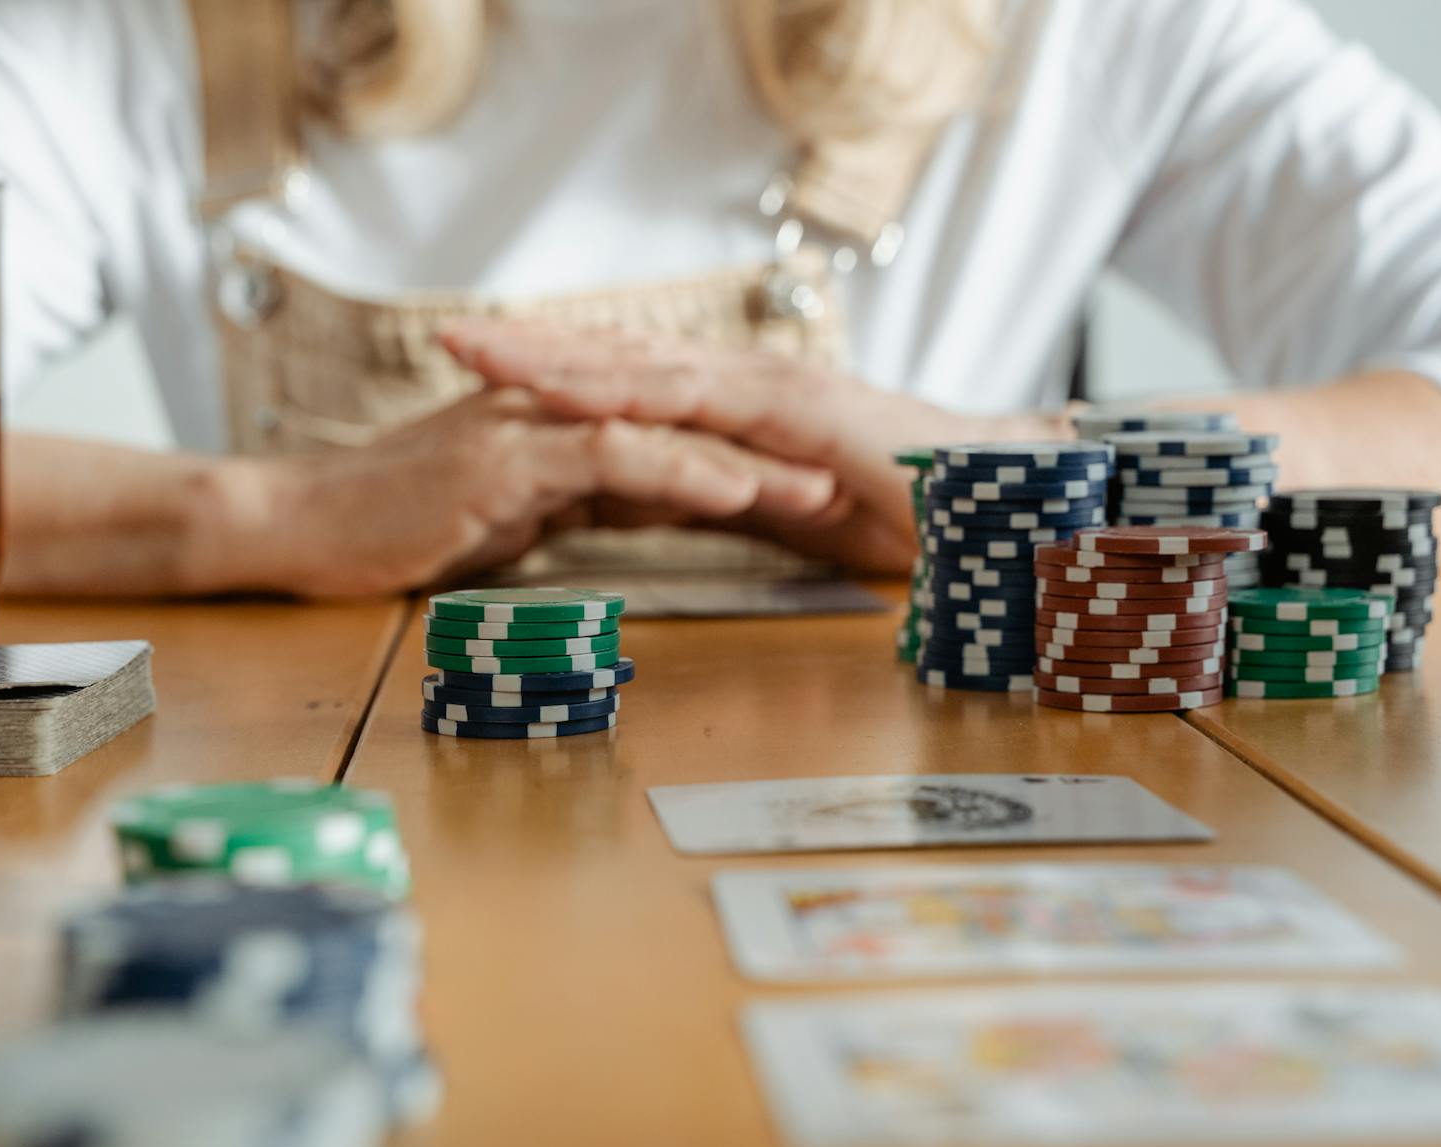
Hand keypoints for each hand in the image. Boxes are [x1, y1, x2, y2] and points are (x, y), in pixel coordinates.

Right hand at [211, 388, 838, 596]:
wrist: (298, 526)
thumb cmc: (391, 529)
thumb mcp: (504, 518)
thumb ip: (572, 503)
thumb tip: (635, 511)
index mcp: (556, 423)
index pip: (670, 435)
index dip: (746, 459)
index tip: (815, 490)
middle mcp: (552, 410)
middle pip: (684, 424)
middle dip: (771, 455)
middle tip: (849, 484)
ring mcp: (530, 426)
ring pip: (662, 432)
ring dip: (747, 463)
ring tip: (819, 492)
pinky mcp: (507, 457)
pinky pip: (611, 457)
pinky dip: (678, 471)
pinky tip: (735, 491)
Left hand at [441, 319, 944, 570]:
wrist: (987, 507)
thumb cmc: (898, 515)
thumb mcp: (788, 513)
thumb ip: (733, 499)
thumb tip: (678, 507)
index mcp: (732, 410)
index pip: (628, 384)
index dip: (557, 372)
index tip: (486, 369)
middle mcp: (739, 385)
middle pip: (617, 360)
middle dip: (533, 348)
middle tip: (453, 338)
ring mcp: (761, 390)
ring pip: (638, 366)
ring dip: (556, 356)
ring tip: (483, 349)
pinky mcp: (786, 410)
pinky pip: (689, 398)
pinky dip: (622, 389)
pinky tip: (565, 386)